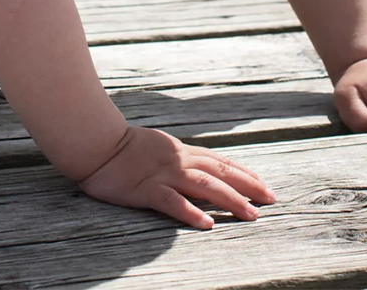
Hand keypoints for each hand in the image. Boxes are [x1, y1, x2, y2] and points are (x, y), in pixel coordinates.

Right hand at [78, 126, 275, 228]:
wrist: (95, 142)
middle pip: (219, 172)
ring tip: (250, 214)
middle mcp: (177, 160)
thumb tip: (197, 167)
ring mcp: (162, 174)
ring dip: (229, 200)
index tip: (264, 184)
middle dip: (247, 185)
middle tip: (271, 199)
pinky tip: (206, 223)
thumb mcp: (156, 146)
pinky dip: (190, 212)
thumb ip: (175, 155)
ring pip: (203, 186)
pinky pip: (172, 202)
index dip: (243, 172)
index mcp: (180, 150)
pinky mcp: (146, 189)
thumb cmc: (121, 146)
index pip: (219, 160)